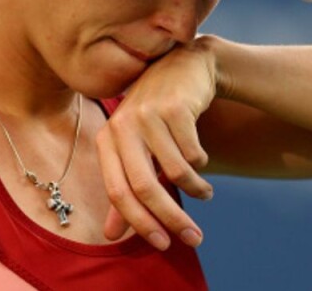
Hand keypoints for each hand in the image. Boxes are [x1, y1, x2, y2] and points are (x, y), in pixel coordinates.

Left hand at [96, 37, 219, 250]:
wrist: (185, 67)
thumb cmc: (156, 116)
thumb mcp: (137, 150)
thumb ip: (125, 190)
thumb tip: (110, 235)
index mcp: (107, 139)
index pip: (118, 192)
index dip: (139, 223)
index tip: (163, 245)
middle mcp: (121, 125)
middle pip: (146, 187)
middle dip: (172, 219)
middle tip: (194, 238)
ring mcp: (148, 113)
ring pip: (176, 172)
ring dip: (195, 189)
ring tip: (205, 191)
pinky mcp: (175, 106)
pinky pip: (194, 154)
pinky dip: (202, 166)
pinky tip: (203, 161)